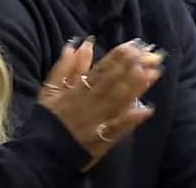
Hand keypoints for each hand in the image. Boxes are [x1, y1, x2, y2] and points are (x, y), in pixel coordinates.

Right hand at [39, 39, 163, 170]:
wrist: (43, 150)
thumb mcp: (49, 89)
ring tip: (151, 74)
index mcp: (75, 90)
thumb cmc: (48, 117)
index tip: (130, 47)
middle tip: (147, 55)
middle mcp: (88, 103)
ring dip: (135, 88)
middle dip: (129, 68)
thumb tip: (74, 45)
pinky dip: (131, 119)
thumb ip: (63, 67)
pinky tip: (146, 109)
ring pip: (117, 102)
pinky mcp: (103, 139)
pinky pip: (119, 128)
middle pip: (111, 84)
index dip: (115, 59)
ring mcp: (97, 122)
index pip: (98, 71)